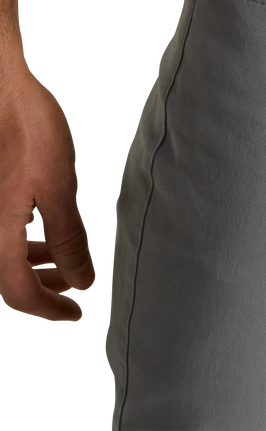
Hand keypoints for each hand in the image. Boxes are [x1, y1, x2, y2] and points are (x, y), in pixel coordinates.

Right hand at [0, 64, 95, 322]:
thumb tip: (80, 281)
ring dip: (38, 265)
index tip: (76, 314)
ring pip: (5, 257)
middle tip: (77, 288)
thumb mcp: (59, 188)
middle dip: (46, 287)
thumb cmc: (28, 129)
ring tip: (69, 262)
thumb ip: (69, 240)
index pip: (18, 294)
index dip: (50, 309)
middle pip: (8, 279)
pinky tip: (50, 235)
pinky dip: (28, 242)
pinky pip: (3, 233)